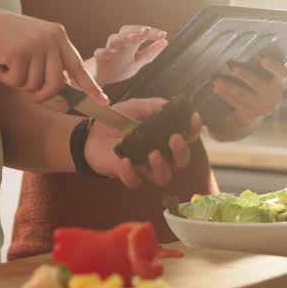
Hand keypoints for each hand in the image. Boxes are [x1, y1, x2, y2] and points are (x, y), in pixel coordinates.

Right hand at [0, 9, 107, 104]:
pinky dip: (6, 79)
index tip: (103, 102)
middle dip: (41, 95)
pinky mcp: (20, 52)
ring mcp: (36, 44)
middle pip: (56, 84)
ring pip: (35, 85)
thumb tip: (65, 88)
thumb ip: (50, 61)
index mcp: (58, 35)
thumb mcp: (35, 43)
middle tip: (26, 91)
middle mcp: (51, 38)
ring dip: (19, 84)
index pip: (78, 66)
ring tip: (8, 67)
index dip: (90, 87)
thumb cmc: (5, 38)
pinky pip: (17, 81)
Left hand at [83, 97, 203, 189]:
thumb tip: (174, 105)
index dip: (193, 129)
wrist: (92, 132)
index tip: (194, 118)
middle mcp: (160, 155)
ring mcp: (145, 167)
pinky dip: (131, 174)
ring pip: (163, 177)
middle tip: (174, 139)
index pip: (187, 136)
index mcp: (165, 137)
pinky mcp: (129, 176)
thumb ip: (156, 106)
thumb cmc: (118, 119)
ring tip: (153, 153)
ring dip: (162, 166)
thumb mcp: (137, 106)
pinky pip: (135, 183)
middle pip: (181, 161)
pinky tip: (125, 161)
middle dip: (181, 151)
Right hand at [85, 25, 167, 85]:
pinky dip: (106, 52)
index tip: (164, 35)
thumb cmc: (118, 67)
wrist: (99, 78)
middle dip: (137, 29)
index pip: (141, 33)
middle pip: (127, 30)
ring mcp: (108, 50)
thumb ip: (150, 53)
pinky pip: (100, 53)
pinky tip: (112, 53)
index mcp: (130, 44)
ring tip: (134, 38)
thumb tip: (165, 42)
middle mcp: (119, 44)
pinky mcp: (98, 59)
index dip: (152, 33)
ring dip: (124, 37)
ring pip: (115, 39)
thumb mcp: (137, 61)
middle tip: (147, 30)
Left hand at [212, 56, 286, 122]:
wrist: (257, 111)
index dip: (273, 66)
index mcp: (280, 82)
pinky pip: (234, 102)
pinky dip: (223, 94)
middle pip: (259, 84)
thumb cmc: (260, 84)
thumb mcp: (265, 74)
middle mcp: (274, 96)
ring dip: (227, 86)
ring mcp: (262, 107)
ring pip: (242, 94)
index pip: (282, 73)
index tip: (261, 57)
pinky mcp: (249, 114)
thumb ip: (258, 63)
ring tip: (216, 79)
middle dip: (244, 76)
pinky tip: (215, 87)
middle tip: (231, 67)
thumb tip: (244, 44)